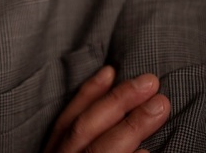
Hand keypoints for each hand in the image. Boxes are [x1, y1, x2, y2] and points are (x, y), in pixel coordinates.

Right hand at [44, 66, 169, 152]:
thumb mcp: (68, 152)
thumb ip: (83, 135)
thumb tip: (110, 93)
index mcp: (53, 150)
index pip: (68, 117)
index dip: (89, 92)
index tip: (111, 69)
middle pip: (84, 127)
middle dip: (117, 101)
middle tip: (150, 82)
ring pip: (101, 149)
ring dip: (131, 127)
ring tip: (160, 107)